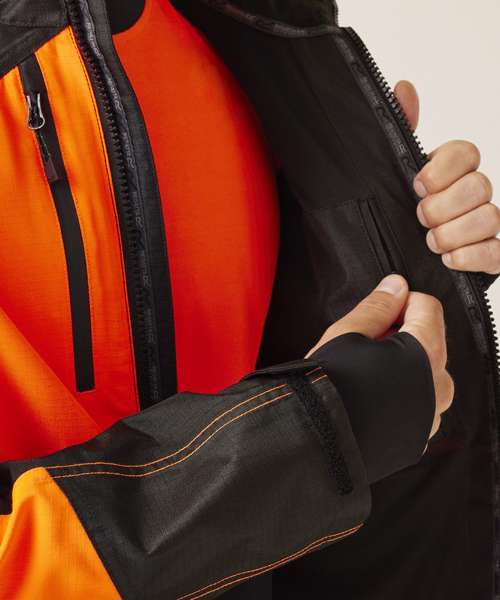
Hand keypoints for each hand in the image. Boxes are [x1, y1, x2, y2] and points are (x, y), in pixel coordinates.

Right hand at [307, 274, 453, 440]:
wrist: (313, 440)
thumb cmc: (329, 384)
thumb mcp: (347, 334)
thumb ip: (378, 306)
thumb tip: (396, 285)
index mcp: (426, 352)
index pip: (428, 307)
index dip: (400, 302)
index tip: (378, 311)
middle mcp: (439, 385)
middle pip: (430, 340)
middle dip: (402, 334)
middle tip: (365, 343)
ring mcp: (431, 415)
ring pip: (426, 374)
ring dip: (403, 366)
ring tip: (365, 372)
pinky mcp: (418, 436)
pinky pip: (419, 404)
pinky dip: (402, 394)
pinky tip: (371, 397)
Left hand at [394, 80, 499, 274]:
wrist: (388, 259)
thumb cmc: (392, 215)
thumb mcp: (387, 174)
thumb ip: (398, 132)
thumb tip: (404, 89)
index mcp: (448, 172)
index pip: (467, 152)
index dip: (444, 169)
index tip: (416, 184)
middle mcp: (470, 195)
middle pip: (480, 186)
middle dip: (443, 206)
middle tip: (419, 217)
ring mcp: (481, 226)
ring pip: (490, 218)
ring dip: (453, 233)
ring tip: (430, 242)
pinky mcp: (487, 257)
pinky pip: (497, 253)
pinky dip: (471, 257)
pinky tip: (448, 259)